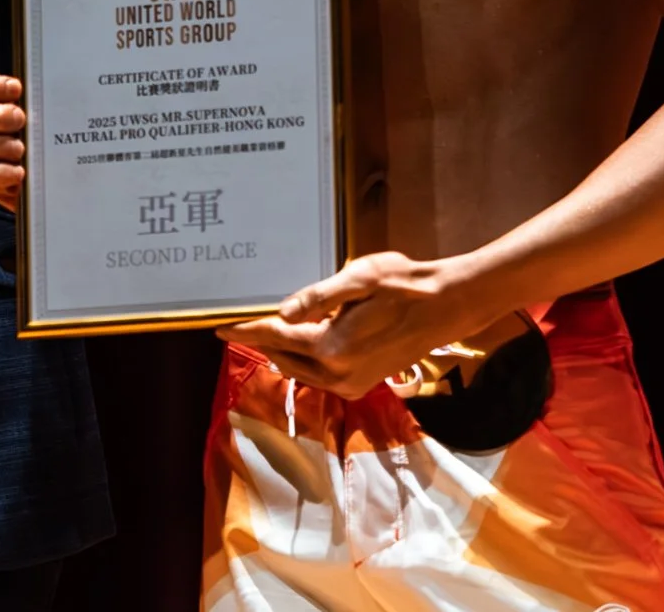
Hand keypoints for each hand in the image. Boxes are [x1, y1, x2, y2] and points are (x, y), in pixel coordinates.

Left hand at [217, 251, 493, 399]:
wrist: (446, 308)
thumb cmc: (404, 284)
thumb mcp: (359, 278)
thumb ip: (318, 297)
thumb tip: (282, 313)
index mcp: (333, 347)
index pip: (275, 339)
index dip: (245, 331)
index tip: (217, 327)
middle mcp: (339, 373)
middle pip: (283, 358)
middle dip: (261, 341)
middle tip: (240, 322)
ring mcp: (351, 384)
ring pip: (299, 370)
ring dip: (281, 351)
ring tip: (265, 329)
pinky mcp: (362, 384)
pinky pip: (319, 375)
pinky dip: (303, 359)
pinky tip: (301, 340)